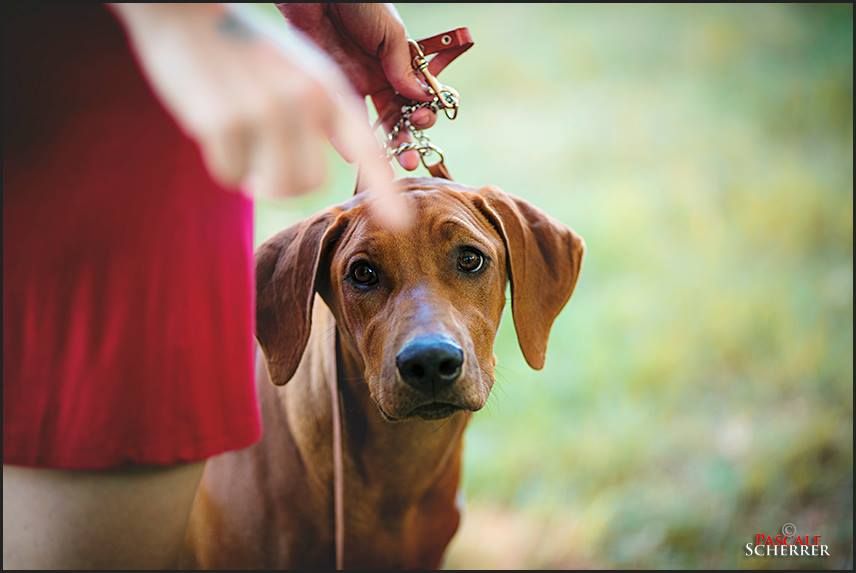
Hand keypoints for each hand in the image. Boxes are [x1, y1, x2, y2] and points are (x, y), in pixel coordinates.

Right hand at [111, 3, 407, 227]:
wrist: (190, 17)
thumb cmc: (245, 50)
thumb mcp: (297, 72)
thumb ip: (317, 115)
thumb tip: (316, 175)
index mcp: (327, 90)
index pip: (366, 148)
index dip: (384, 189)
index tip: (400, 222)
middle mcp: (304, 101)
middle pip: (309, 182)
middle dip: (284, 185)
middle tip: (262, 168)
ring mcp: (265, 111)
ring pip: (273, 186)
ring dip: (254, 180)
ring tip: (241, 146)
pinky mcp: (225, 122)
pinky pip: (231, 176)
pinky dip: (223, 164)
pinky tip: (214, 128)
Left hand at [277, 3, 438, 170]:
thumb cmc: (360, 3)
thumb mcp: (391, 32)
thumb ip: (403, 66)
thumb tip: (422, 97)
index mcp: (395, 63)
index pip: (414, 97)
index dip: (422, 114)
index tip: (424, 121)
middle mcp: (375, 77)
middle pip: (395, 117)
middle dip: (406, 140)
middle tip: (411, 156)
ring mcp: (351, 83)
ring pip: (369, 123)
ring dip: (381, 146)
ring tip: (390, 163)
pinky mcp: (326, 86)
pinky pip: (336, 117)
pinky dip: (343, 138)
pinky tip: (354, 154)